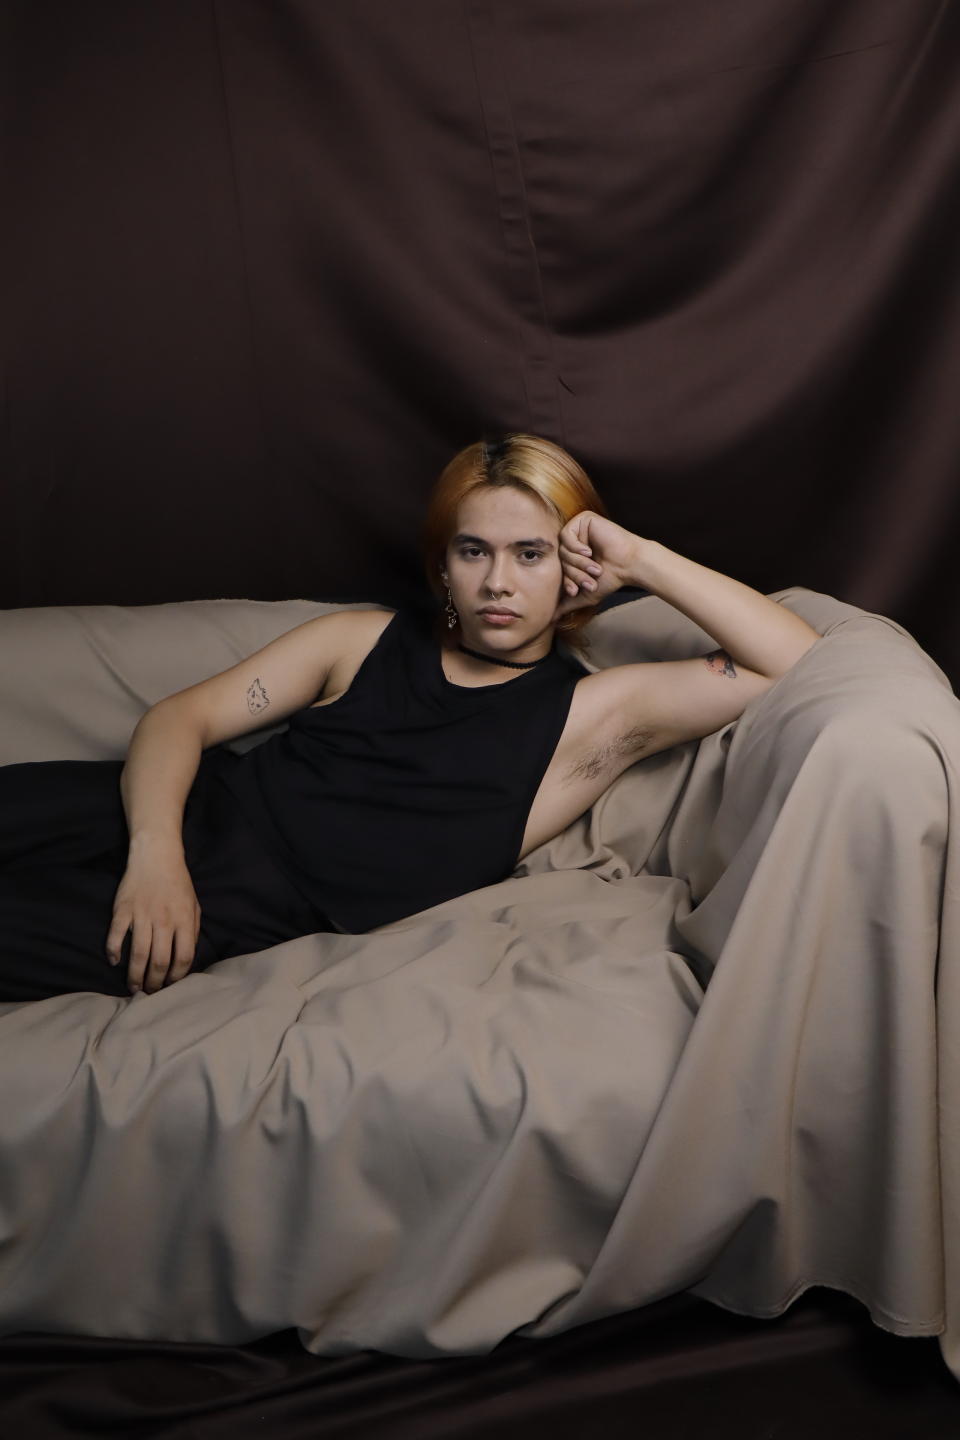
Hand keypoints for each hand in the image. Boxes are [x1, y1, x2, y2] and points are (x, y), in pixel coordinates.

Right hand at [106, 844, 201, 994]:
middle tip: (150, 992)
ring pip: (138, 954)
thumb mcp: (195, 905)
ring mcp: (142, 915)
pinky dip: (113, 952)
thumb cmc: (178, 883)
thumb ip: (192, 931)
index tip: (171, 985)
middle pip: (160, 961)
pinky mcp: (123, 909)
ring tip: (134, 987)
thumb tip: (186, 958)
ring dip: (135, 975)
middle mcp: (164, 920)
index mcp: (184, 920)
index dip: (178, 976)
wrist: (156, 855)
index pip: (184, 957)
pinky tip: (114, 962)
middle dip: (155, 982)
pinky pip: (115, 936)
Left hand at [556, 512, 642, 616]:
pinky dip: (576, 547)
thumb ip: (567, 604)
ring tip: (595, 568)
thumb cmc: (612, 578)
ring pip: (563, 548)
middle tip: (590, 581)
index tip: (575, 591)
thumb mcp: (585, 594)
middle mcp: (574, 541)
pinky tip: (589, 552)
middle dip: (574, 573)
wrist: (629, 565)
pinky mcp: (583, 519)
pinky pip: (567, 534)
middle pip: (560, 558)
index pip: (558, 568)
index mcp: (573, 555)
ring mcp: (578, 529)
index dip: (565, 581)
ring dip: (579, 563)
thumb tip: (549, 618)